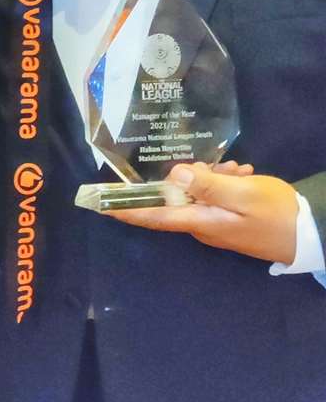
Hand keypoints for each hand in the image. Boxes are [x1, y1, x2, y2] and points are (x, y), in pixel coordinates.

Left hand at [106, 161, 297, 263]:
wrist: (312, 235)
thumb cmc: (276, 214)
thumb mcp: (243, 193)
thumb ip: (207, 184)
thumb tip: (174, 175)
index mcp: (198, 222)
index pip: (151, 216)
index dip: (124, 209)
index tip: (98, 203)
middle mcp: (199, 226)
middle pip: (174, 197)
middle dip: (185, 176)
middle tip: (220, 167)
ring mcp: (214, 225)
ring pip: (196, 193)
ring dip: (210, 177)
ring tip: (237, 170)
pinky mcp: (226, 220)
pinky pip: (212, 198)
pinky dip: (221, 183)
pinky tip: (240, 173)